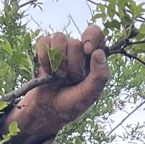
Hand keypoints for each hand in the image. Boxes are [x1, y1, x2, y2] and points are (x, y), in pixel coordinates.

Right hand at [0, 25, 109, 143]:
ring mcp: (61, 48)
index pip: (96, 33)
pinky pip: (44, 42)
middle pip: (75, 42)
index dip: (90, 37)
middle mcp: (78, 50)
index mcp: (93, 57)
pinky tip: (47, 71)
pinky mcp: (45, 49)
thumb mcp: (91, 94)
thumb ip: (100, 76)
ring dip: (58, 62)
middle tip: (71, 79)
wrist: (49, 110)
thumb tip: (98, 53)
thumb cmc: (73, 102)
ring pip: (59, 38)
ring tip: (60, 76)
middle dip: (72, 65)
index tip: (87, 51)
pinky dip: (44, 59)